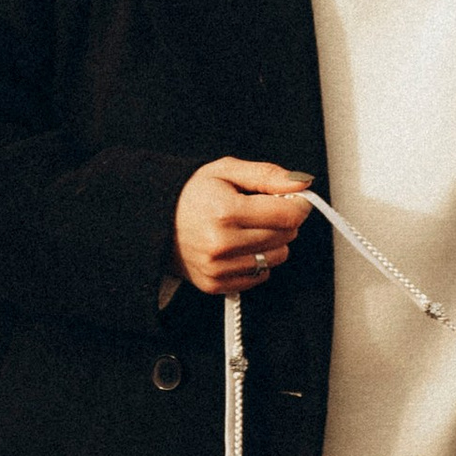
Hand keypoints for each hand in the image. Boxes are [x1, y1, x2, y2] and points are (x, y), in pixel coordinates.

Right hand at [174, 159, 313, 297]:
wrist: (154, 220)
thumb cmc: (191, 193)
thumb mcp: (226, 170)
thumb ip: (267, 175)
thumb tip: (302, 182)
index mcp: (225, 211)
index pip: (288, 214)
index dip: (298, 203)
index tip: (291, 197)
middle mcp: (221, 243)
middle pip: (286, 236)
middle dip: (282, 220)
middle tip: (261, 209)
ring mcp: (218, 267)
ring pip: (277, 257)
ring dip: (272, 242)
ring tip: (248, 228)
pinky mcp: (215, 284)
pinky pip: (260, 275)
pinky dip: (257, 260)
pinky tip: (239, 245)